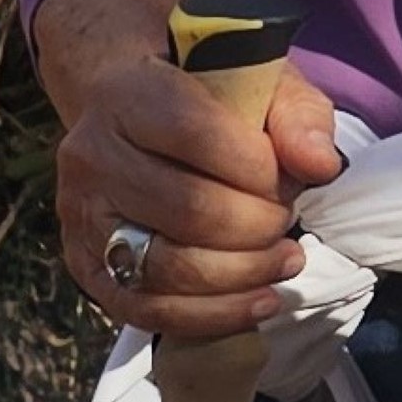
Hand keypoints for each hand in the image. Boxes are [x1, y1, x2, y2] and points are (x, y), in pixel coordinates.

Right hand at [53, 21, 342, 333]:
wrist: (133, 115)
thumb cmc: (206, 101)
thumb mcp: (260, 86)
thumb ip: (298, 117)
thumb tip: (319, 165)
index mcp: (127, 97)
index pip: (196, 136)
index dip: (259, 167)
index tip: (290, 176)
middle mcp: (93, 157)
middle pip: (187, 210)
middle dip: (258, 225)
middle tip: (285, 219)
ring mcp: (83, 217)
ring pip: (168, 268)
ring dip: (244, 275)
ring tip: (284, 260)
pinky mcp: (87, 266)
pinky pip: (150, 310)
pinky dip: (215, 315)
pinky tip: (261, 301)